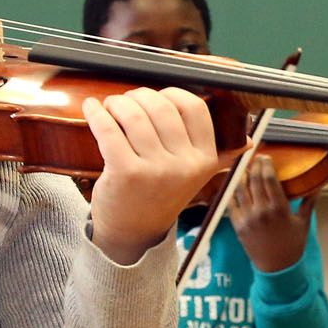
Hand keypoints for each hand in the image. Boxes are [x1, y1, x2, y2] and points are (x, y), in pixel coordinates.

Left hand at [84, 87, 220, 264]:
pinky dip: (97, 113)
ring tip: (110, 106)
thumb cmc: (159, 195)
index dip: (170, 94)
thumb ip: (211, 151)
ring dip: (117, 103)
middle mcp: (185, 165)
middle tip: (125, 102)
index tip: (154, 98)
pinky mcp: (126, 173)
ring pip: (134, 115)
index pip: (194, 108)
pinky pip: (109, 130)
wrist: (134, 233)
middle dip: (138, 96)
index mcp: (205, 160)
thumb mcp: (193, 175)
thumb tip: (236, 136)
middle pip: (161, 107)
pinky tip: (91, 108)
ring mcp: (156, 170)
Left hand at [230, 157, 314, 272]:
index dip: (266, 165)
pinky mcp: (237, 226)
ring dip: (241, 176)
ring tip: (244, 168)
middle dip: (254, 166)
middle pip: (254, 180)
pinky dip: (232, 192)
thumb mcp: (303, 222)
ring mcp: (247, 219)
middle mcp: (261, 212)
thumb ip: (308, 202)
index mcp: (279, 209)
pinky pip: (231, 203)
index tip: (266, 157)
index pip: (269, 179)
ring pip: (240, 189)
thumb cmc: (293, 245)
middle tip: (256, 159)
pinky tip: (235, 185)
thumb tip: (318, 186)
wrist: (276, 267)